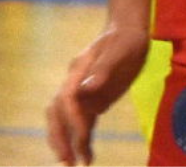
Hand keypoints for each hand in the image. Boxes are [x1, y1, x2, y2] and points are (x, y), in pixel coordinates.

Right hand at [45, 22, 147, 164]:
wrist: (128, 32)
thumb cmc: (125, 39)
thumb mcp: (119, 49)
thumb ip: (103, 69)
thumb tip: (87, 87)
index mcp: (78, 70)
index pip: (67, 99)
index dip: (73, 118)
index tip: (84, 135)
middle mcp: (74, 84)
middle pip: (57, 114)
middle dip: (60, 137)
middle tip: (67, 160)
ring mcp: (82, 94)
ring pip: (66, 122)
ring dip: (68, 143)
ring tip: (75, 164)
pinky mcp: (92, 102)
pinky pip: (82, 124)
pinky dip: (82, 141)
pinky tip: (87, 157)